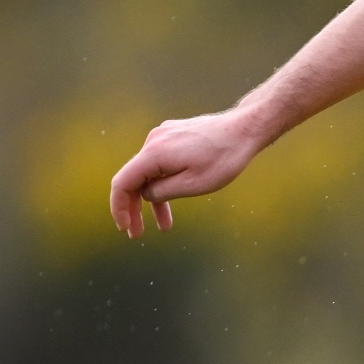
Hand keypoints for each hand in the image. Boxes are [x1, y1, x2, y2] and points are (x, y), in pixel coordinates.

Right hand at [108, 106, 265, 237]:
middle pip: (133, 179)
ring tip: (163, 226)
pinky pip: (161, 164)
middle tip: (136, 233)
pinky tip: (172, 203)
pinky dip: (164, 183)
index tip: (123, 227)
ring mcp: (163, 137)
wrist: (245, 129)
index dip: (118, 207)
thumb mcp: (194, 185)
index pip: (122, 183)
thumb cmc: (224, 159)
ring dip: (152, 199)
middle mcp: (153, 141)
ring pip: (149, 173)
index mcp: (153, 153)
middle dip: (133, 208)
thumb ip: (163, 191)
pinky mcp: (173, 137)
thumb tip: (145, 195)